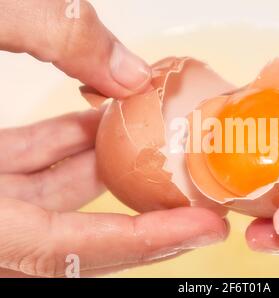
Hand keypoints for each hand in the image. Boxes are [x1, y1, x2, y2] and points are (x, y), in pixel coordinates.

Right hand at [0, 0, 226, 276]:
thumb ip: (51, 36)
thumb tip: (129, 72)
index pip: (68, 247)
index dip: (142, 241)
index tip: (206, 227)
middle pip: (74, 236)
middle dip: (140, 213)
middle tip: (202, 193)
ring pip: (53, 199)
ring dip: (107, 166)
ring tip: (162, 141)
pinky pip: (28, 173)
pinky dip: (66, 149)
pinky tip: (100, 120)